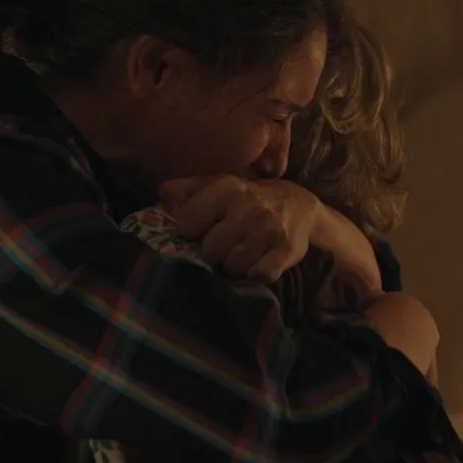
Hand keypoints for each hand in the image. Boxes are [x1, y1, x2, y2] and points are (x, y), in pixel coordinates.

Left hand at [159, 175, 321, 282]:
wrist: (299, 205)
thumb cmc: (245, 199)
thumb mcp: (217, 186)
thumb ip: (186, 189)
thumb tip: (162, 195)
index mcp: (226, 188)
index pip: (187, 223)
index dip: (189, 232)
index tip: (199, 230)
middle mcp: (249, 207)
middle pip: (210, 251)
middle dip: (213, 253)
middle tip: (223, 245)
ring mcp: (269, 230)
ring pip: (232, 267)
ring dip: (233, 265)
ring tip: (240, 253)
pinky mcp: (285, 251)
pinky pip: (258, 276)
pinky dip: (254, 275)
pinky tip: (257, 262)